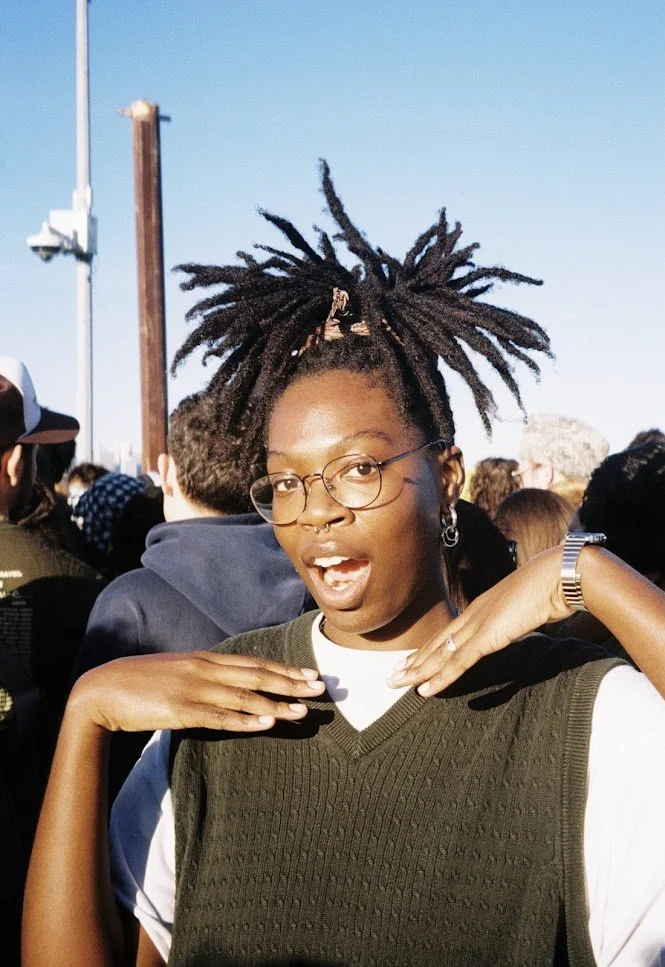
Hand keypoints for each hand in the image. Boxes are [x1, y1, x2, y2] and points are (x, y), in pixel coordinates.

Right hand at [69, 651, 325, 732]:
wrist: (102, 690)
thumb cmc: (141, 682)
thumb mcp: (178, 670)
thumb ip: (204, 674)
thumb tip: (229, 682)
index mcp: (205, 658)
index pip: (254, 663)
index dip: (284, 669)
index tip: (310, 674)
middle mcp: (204, 670)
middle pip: (256, 676)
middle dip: (291, 682)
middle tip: (321, 688)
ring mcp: (193, 689)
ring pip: (244, 697)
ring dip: (276, 704)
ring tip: (303, 711)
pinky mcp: (181, 710)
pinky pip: (219, 717)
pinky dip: (245, 720)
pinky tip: (266, 723)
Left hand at [389, 545, 570, 695]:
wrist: (559, 576)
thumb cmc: (551, 587)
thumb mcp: (528, 605)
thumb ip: (516, 616)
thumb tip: (518, 621)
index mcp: (483, 607)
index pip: (450, 632)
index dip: (431, 648)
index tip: (414, 659)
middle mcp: (475, 614)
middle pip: (438, 642)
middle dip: (414, 660)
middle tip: (393, 674)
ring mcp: (479, 624)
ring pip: (440, 653)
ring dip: (417, 670)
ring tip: (396, 682)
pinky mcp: (487, 636)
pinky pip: (459, 662)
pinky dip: (440, 677)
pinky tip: (425, 689)